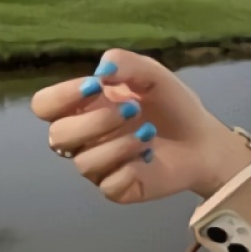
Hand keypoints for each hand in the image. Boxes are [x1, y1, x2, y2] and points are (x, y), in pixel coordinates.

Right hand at [30, 48, 250, 202]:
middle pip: (58, 136)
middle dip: (95, 121)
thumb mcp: (153, 74)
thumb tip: (101, 69)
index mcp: (84, 108)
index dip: (60, 97)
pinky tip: (149, 157)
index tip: (94, 86)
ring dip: (118, 145)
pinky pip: (108, 184)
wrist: (204, 140)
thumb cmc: (174, 106)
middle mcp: (85, 138)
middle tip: (132, 110)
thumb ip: (126, 63)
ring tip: (149, 134)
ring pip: (83, 162)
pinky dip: (130, 168)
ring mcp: (100, 165)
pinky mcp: (118, 188)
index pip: (45, 106)